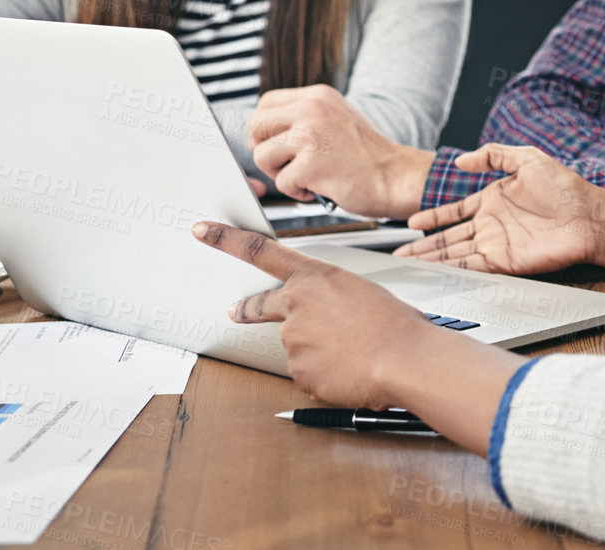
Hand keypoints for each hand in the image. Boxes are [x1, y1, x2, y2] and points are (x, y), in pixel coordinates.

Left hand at [192, 220, 433, 406]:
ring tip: (353, 352)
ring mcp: (293, 340)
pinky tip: (348, 371)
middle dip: (247, 310)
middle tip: (235, 312)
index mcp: (315, 276)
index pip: (260, 251)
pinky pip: (308, 373)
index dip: (226, 240)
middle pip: (260, 306)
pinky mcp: (298, 372)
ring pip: (297, 346)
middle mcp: (296, 305)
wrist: (402, 358)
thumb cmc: (392, 322)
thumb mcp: (361, 292)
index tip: (202, 230)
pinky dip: (325, 374)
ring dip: (318, 351)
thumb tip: (324, 322)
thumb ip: (332, 300)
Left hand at [248, 85, 431, 217]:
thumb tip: (268, 130)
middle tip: (284, 164)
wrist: (397, 176)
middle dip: (264, 150)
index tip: (274, 144)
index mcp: (318, 96)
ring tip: (307, 176)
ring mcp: (310, 135)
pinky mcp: (311, 164)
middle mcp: (312, 109)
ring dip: (280, 174)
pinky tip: (320, 188)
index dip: (264, 128)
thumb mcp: (337, 118)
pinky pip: (281, 183)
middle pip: (256, 126)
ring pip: (262, 156)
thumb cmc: (369, 156)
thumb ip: (305, 117)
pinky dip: (297, 192)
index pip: (266, 103)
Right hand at [398, 144, 601, 274]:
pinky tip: (433, 273)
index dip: (433, 218)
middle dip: (423, 247)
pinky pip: (471, 267)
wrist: (587, 215)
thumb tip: (461, 161)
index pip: (454, 212)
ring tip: (407, 267)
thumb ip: (492, 156)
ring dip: (431, 261)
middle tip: (398, 256)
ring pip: (455, 254)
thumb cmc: (563, 186)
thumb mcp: (525, 159)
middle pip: (449, 238)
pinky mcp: (505, 262)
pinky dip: (451, 271)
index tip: (412, 224)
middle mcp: (491, 225)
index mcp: (493, 201)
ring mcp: (497, 245)